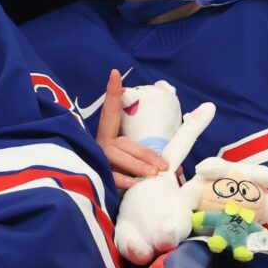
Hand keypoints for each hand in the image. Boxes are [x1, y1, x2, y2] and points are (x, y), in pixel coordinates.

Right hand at [94, 68, 166, 189]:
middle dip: (144, 153)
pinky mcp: (95, 174)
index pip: (111, 111)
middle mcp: (100, 145)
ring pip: (117, 157)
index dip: (112, 92)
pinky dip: (123, 180)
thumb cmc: (120, 176)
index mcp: (107, 136)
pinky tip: (134, 184)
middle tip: (163, 166)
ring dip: (138, 164)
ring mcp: (96, 159)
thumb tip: (176, 166)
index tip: (115, 72)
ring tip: (154, 174)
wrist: (92, 194)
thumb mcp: (132, 162)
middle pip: (122, 143)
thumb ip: (146, 159)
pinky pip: (110, 176)